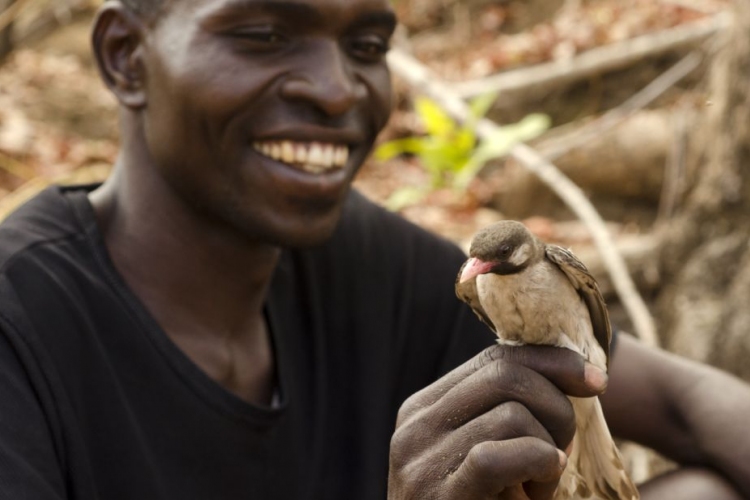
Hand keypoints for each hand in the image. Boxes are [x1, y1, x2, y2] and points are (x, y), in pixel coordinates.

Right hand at [388, 344, 607, 499]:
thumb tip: (570, 372)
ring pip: (511, 415)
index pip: (493, 360)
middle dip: (556, 408)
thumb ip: (503, 412)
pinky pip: (495, 458)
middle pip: (505, 377)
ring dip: (546, 452)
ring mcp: (420, 462)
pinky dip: (534, 465)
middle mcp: (415, 427)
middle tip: (562, 452)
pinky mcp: (439, 497)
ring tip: (538, 489)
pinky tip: (539, 491)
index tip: (595, 380)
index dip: (551, 362)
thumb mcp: (486, 454)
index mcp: (424, 408)